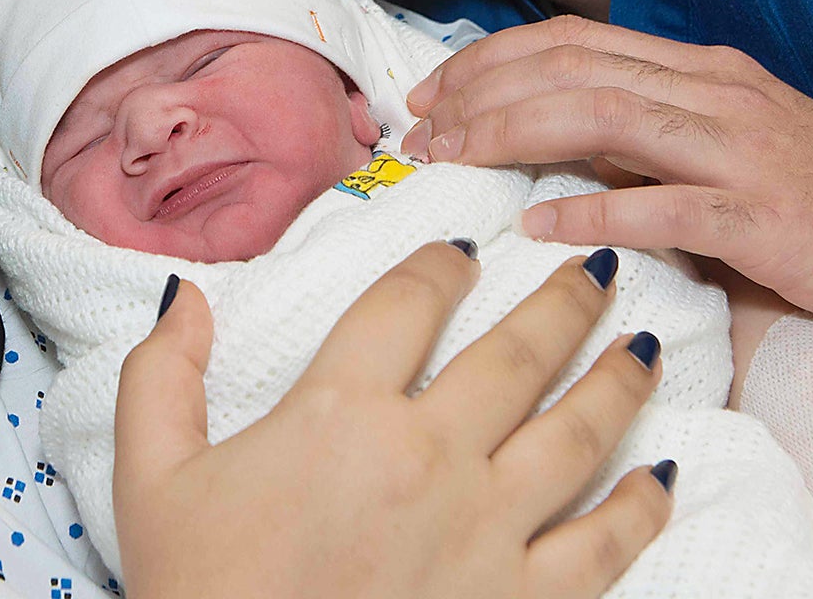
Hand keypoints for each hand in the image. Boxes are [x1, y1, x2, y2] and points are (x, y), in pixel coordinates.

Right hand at [114, 243, 674, 598]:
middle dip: (566, 300)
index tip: (466, 249)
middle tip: (600, 269)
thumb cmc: (199, 594)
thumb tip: (184, 294)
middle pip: (518, 353)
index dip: (442, 263)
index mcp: (341, 412)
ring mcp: (485, 533)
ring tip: (648, 345)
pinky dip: (640, 508)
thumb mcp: (150, 477)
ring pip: (577, 433)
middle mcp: (428, 456)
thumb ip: (161, 375)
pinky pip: (602, 547)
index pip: (409, 303)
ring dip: (620, 380)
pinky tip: (662, 476)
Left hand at [401, 16, 812, 362]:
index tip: (433, 92)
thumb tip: (555, 153)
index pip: (572, 42)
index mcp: (703, 72)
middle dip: (480, 91)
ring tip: (451, 160)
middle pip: (571, 67)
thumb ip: (652, 142)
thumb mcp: (734, 150)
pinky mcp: (767, 218)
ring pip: (603, 116)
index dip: (491, 59)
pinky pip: (665, 206)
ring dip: (512, 133)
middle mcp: (715, 93)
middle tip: (417, 128)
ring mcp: (741, 150)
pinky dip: (595, 209)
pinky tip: (540, 225)